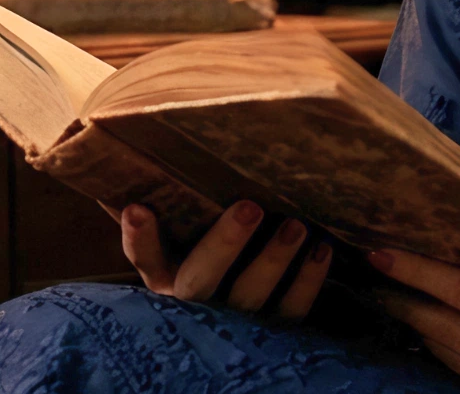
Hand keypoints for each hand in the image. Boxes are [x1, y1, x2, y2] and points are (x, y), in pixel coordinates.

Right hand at [120, 200, 332, 318]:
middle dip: (223, 245)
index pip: (144, 257)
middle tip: (250, 207)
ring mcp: (234, 315)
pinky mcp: (273, 325)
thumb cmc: (220, 225)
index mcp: (168, 270)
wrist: (256, 283)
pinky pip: (290, 311)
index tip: (137, 206)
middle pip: (199, 280)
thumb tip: (141, 133)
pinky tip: (322, 248)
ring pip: (248, 296)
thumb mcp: (198, 212)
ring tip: (296, 225)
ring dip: (273, 261)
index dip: (139, 237)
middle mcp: (196, 296)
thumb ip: (181, 186)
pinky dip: (308, 282)